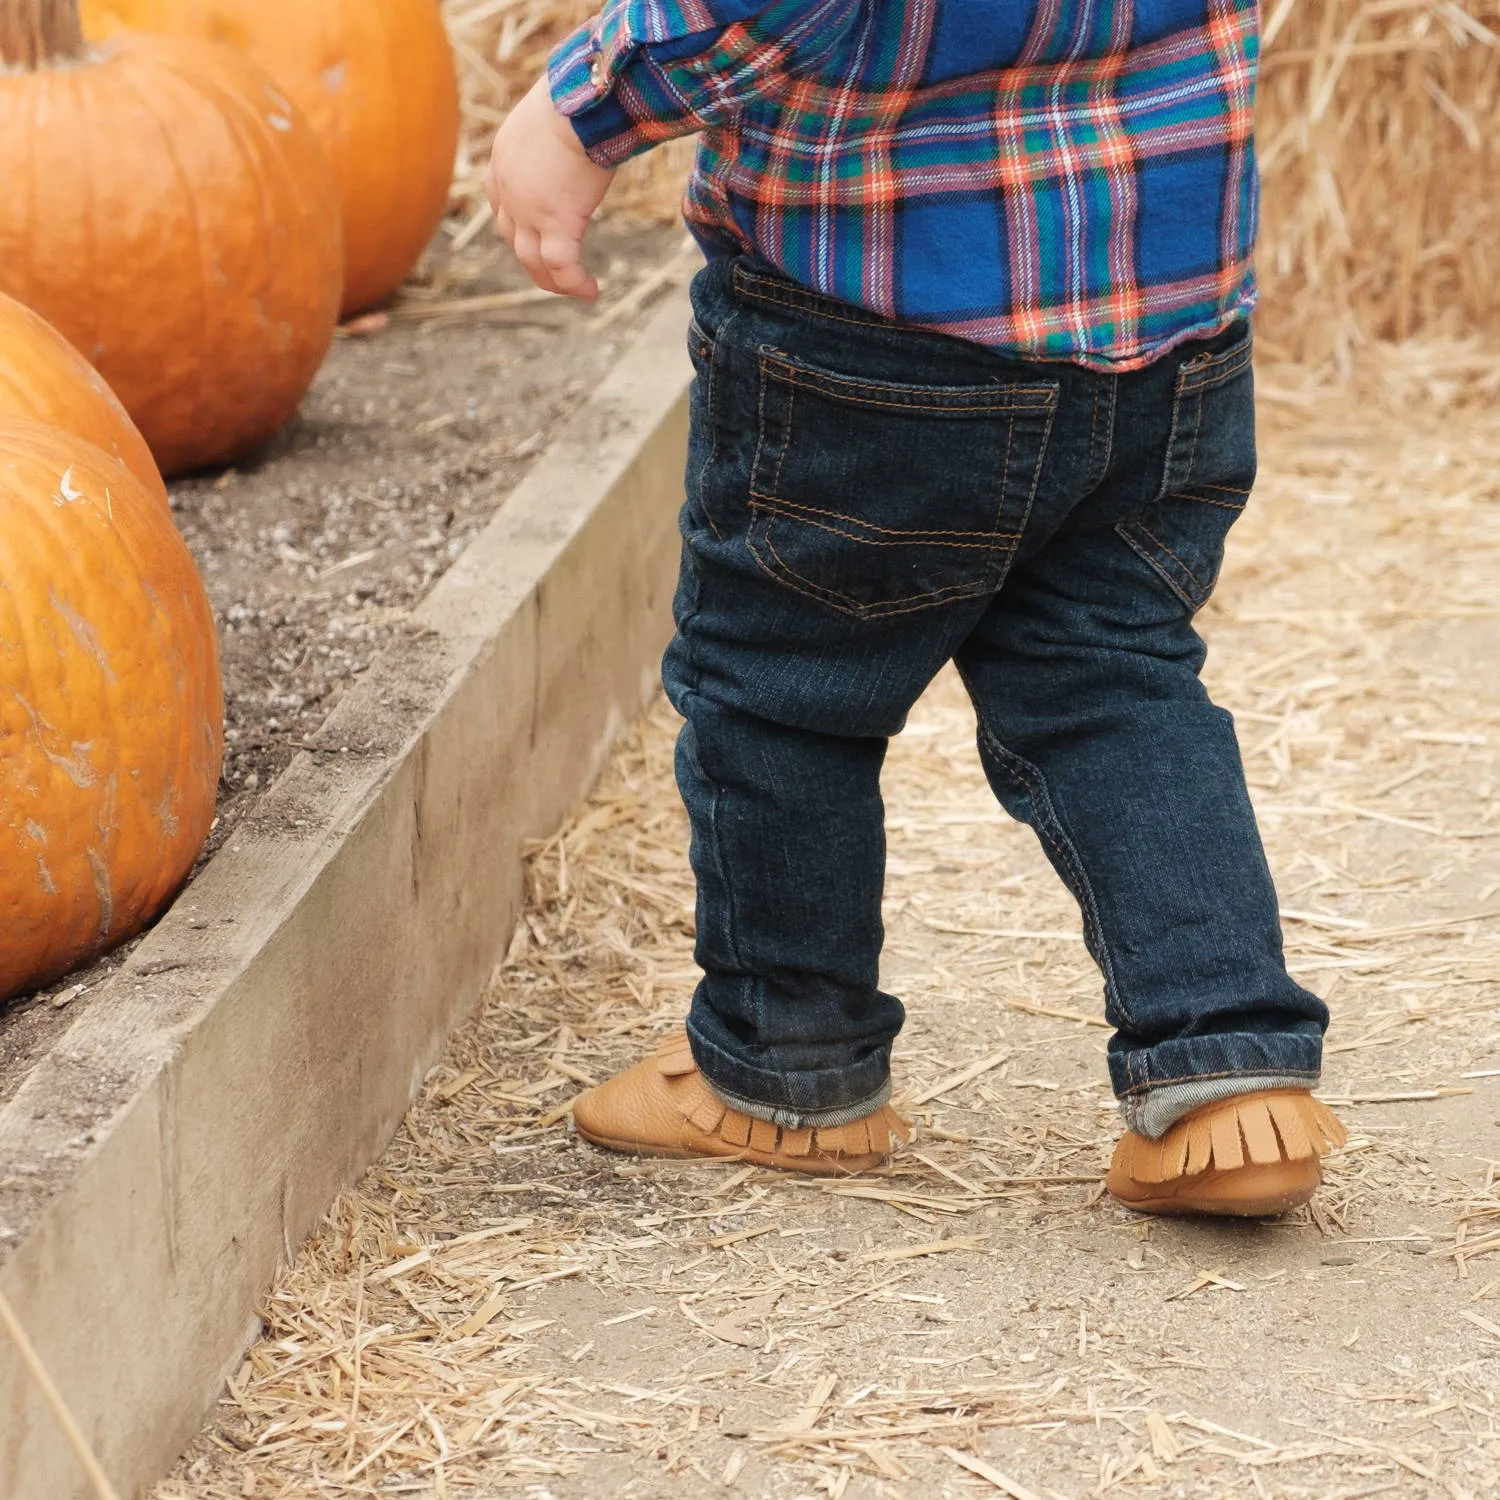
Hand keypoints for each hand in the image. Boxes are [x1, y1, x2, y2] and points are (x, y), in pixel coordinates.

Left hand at [487, 76, 616, 299]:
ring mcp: (529, 211)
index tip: (533, 232)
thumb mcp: (551, 111)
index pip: (500, 204)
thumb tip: (579, 122)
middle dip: (532, 259)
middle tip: (552, 272)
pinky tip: (591, 291)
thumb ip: (554, 129)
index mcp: (502, 161)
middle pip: (513, 238)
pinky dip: (574, 283)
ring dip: (551, 280)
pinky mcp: (557, 223)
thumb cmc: (575, 95)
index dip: (516, 224)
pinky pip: (562, 266)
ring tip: (573, 289)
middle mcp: (509, 191)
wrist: (577, 102)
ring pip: (532, 260)